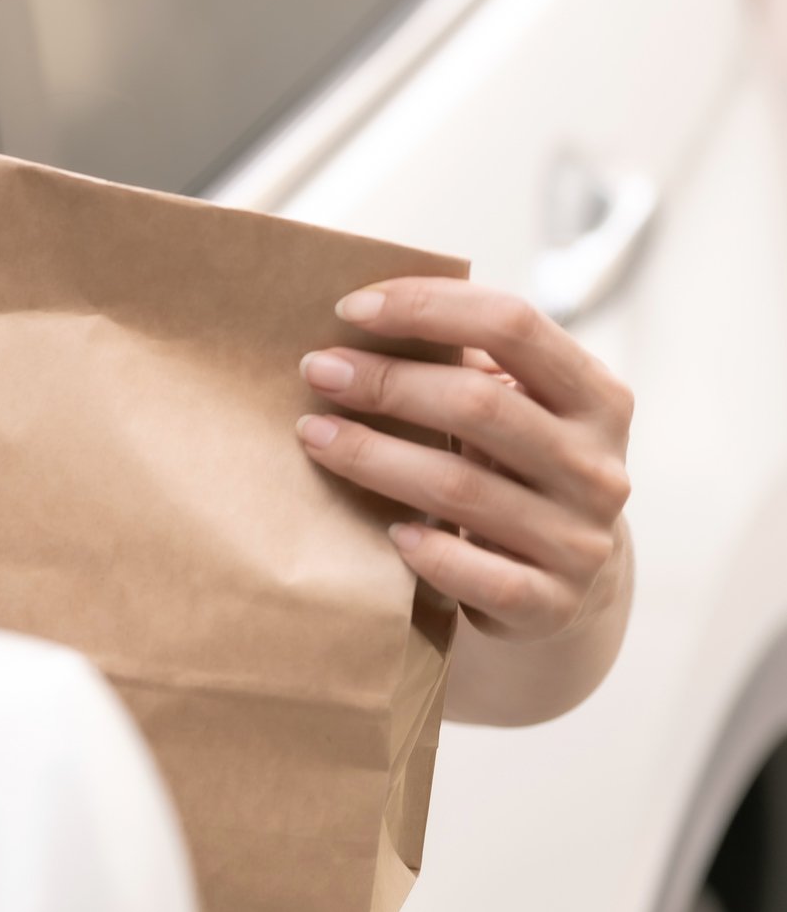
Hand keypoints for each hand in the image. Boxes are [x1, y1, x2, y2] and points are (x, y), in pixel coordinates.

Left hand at [293, 278, 634, 644]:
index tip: (350, 308)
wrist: (567, 587)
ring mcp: (580, 539)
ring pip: (462, 487)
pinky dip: (428, 551)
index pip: (513, 324)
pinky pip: (481, 576)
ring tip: (314, 434)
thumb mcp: (516, 410)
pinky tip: (388, 532)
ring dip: (373, 457)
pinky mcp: (553, 604)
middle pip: (478, 404)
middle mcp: (597, 466)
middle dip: (385, 382)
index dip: (428, 306)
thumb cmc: (516, 471)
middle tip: (316, 371)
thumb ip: (467, 364)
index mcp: (595, 397)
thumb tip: (363, 319)